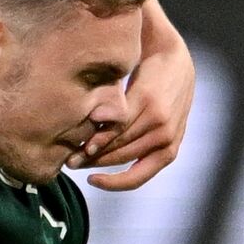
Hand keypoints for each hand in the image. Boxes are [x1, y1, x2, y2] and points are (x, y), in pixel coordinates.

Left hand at [69, 45, 195, 190]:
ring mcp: (169, 137)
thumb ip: (112, 96)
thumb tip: (95, 118)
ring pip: (128, 158)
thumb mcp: (125, 72)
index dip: (94, 141)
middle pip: (120, 146)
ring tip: (77, 165)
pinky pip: (143, 171)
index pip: (115, 129)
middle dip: (91, 155)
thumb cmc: (142, 65)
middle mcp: (160, 122)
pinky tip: (98, 179)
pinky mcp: (172, 148)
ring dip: (101, 165)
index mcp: (148, 100)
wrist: (176, 63)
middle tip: (67, 160)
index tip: (72, 147)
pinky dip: (120, 178)